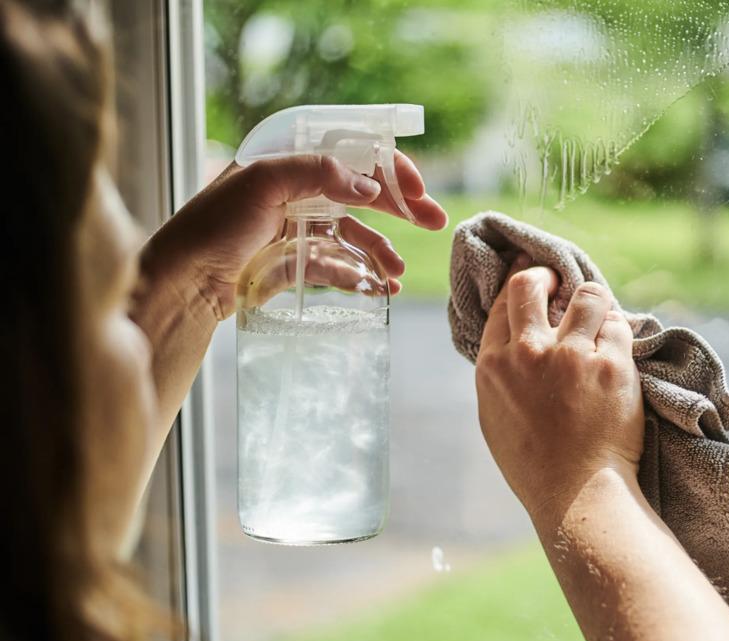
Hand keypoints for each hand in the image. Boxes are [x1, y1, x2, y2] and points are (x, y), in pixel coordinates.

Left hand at [141, 151, 447, 320]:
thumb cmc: (213, 226)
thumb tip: (369, 185)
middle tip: (435, 220)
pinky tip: (380, 289)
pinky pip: (339, 266)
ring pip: (354, 235)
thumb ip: (317, 173)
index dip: (387, 165)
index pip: (349, 153)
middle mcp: (296, 191)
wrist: (183, 283)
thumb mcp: (261, 182)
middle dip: (400, 207)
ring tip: (397, 272)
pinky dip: (362, 276)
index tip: (416, 186)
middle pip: (361, 193)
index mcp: (287, 161)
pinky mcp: (294, 264)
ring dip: (382, 250)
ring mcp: (297, 229)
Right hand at [474, 257, 644, 525]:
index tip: (536, 277)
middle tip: (562, 284)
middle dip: (548, 275)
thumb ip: (502, 372)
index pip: (505, 302)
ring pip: (588, 296)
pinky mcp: (611, 366)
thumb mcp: (496, 415)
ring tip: (600, 321)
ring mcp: (570, 357)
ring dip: (596, 304)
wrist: (577, 495)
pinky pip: (619, 326)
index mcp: (494, 365)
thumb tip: (513, 341)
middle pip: (533, 283)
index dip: (522, 282)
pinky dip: (620, 334)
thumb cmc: (535, 464)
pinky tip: (618, 353)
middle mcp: (528, 353)